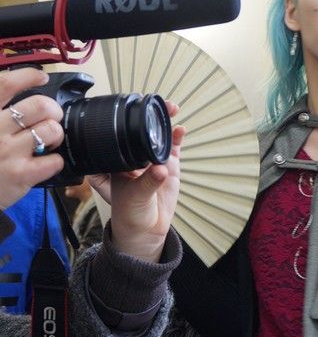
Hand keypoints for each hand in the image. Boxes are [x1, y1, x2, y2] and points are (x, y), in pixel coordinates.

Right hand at [0, 67, 64, 208]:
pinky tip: (47, 162)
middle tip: (51, 117)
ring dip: (56, 134)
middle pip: (39, 105)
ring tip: (48, 140)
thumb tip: (16, 90)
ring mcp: (9, 151)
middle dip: (53, 109)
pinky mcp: (21, 174)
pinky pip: (54, 160)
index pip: (6, 84)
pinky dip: (56, 160)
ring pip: (51, 130)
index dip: (28, 76)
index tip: (41, 76)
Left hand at [89, 123, 184, 263]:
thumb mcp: (134, 197)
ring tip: (172, 110)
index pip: (120, 135)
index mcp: (118, 161)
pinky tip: (180, 130)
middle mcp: (134, 157)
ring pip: (158, 136)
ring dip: (165, 122)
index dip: (128, 120)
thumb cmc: (129, 213)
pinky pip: (172, 148)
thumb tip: (161, 169)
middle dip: (150, 116)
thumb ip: (148, 182)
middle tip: (158, 106)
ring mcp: (152, 160)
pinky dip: (177, 138)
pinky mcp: (168, 166)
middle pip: (141, 131)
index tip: (136, 110)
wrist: (146, 229)